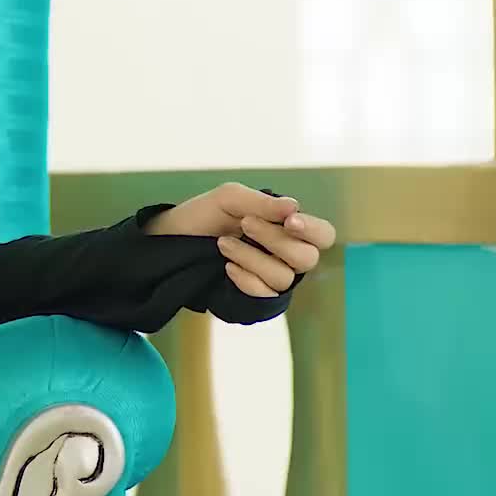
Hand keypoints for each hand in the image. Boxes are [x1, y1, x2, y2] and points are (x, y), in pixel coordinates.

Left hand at [143, 182, 337, 296]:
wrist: (172, 241)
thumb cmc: (205, 215)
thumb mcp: (229, 198)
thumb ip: (261, 202)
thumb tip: (294, 206)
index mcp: (288, 228)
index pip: (323, 235)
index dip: (313, 229)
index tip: (289, 221)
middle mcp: (287, 255)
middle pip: (307, 258)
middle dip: (275, 240)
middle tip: (244, 223)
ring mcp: (272, 277)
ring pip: (284, 277)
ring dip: (251, 257)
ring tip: (223, 244)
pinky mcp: (256, 297)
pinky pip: (265, 294)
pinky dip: (245, 278)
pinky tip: (227, 266)